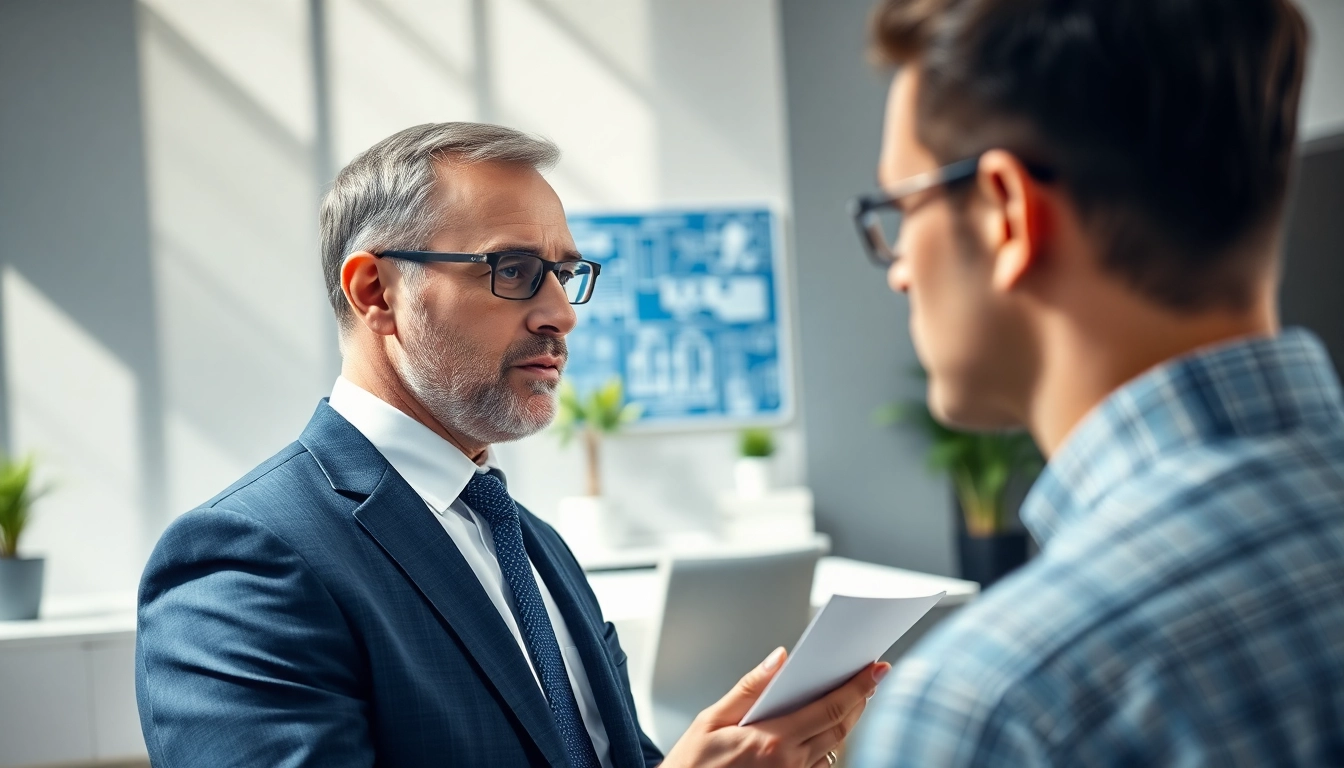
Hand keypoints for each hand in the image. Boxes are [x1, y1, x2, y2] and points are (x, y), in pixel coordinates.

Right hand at [659, 647, 890, 767]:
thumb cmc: (691, 766)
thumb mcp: (710, 720)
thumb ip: (750, 688)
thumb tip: (779, 659)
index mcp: (770, 743)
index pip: (828, 710)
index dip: (857, 688)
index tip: (876, 669)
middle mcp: (787, 766)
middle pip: (840, 729)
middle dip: (860, 700)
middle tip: (872, 676)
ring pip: (833, 748)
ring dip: (846, 721)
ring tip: (852, 696)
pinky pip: (818, 765)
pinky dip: (827, 743)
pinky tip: (823, 727)